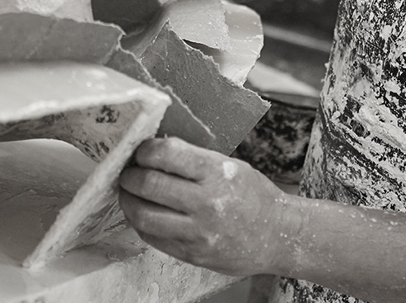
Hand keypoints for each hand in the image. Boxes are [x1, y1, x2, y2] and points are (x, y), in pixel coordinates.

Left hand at [119, 137, 291, 275]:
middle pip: (149, 184)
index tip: (140, 152)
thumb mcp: (230, 166)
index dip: (144, 150)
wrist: (277, 235)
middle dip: (130, 176)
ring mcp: (199, 231)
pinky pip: (152, 237)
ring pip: (143, 215)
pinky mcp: (192, 254)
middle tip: (128, 172)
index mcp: (217, 173)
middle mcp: (207, 202)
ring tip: (129, 193)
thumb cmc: (253, 196)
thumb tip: (153, 150)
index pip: (166, 154)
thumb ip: (193, 159)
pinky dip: (140, 222)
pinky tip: (142, 213)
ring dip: (128, 201)